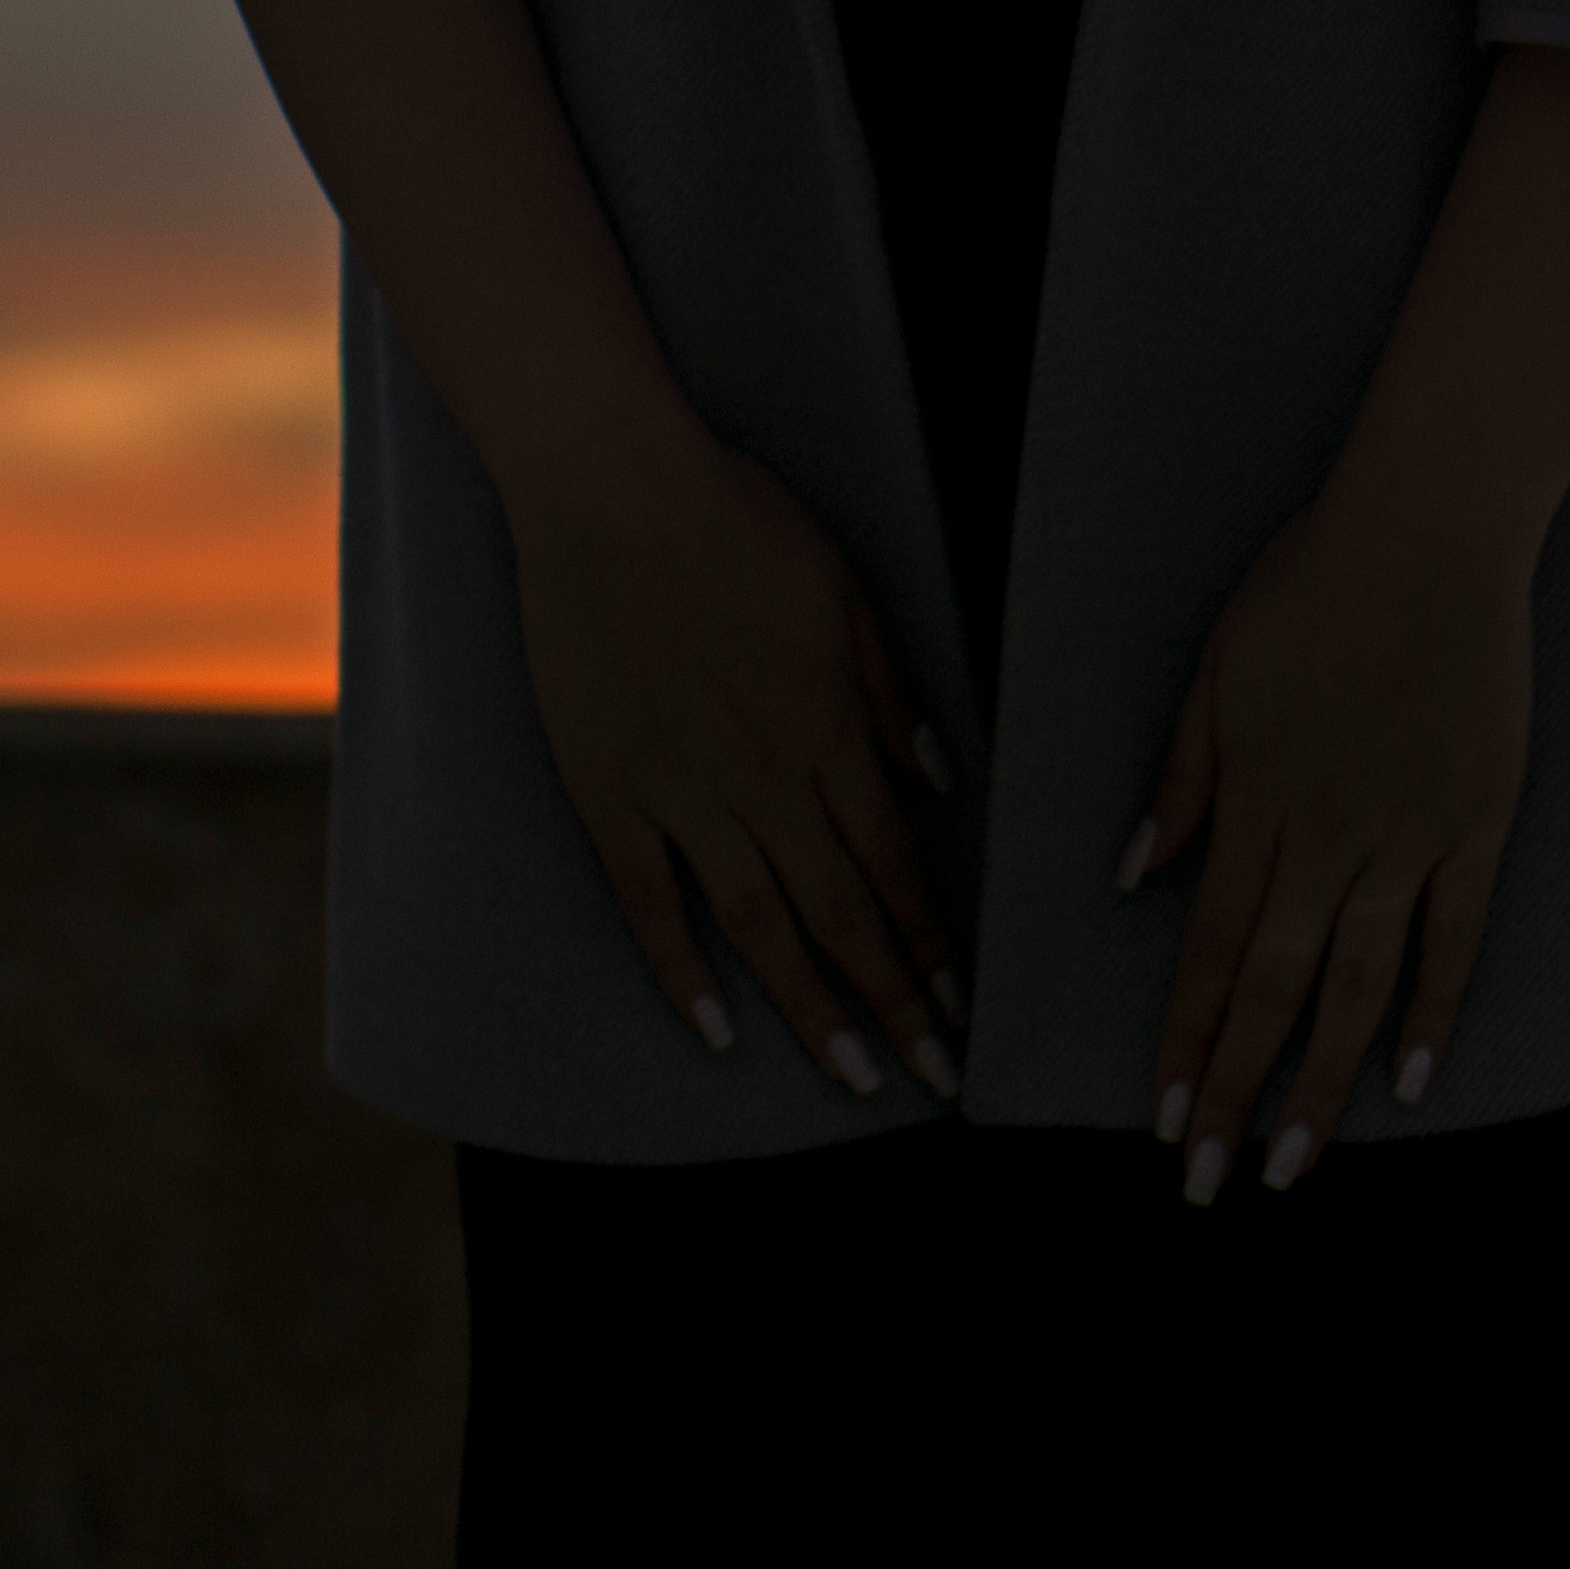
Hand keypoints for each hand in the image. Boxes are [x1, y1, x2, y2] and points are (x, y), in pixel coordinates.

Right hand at [511, 429, 963, 1100]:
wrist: (613, 490)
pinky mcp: (609, 787)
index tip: (960, 1007)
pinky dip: (682, 969)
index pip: (891, 863)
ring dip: (810, 1006)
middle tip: (931, 1078)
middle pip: (839, 911)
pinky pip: (650, 898)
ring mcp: (682, 789)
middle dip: (891, 1002)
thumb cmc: (734, 521)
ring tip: (850, 1076)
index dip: (928, 943)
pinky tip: (717, 1027)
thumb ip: (887, 691)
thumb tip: (935, 779)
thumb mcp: (843, 588)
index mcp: (825, 727)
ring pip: (758, 923)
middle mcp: (764, 777)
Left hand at [1122, 479, 1533, 1197]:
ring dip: (1323, 1086)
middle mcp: (1331, 834)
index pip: (1214, 948)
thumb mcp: (1220, 664)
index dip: (1188, 1040)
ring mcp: (1411, 835)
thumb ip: (1186, 773)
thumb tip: (1136, 871)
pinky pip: (1455, 938)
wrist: (1433, 529)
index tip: (1163, 1118)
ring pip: (1361, 987)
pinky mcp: (1478, 822)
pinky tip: (1409, 1080)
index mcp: (1260, 797)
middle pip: (1278, 990)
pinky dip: (1431, 1013)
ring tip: (1295, 1165)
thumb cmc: (1314, 583)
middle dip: (1237, 1094)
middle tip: (1210, 1185)